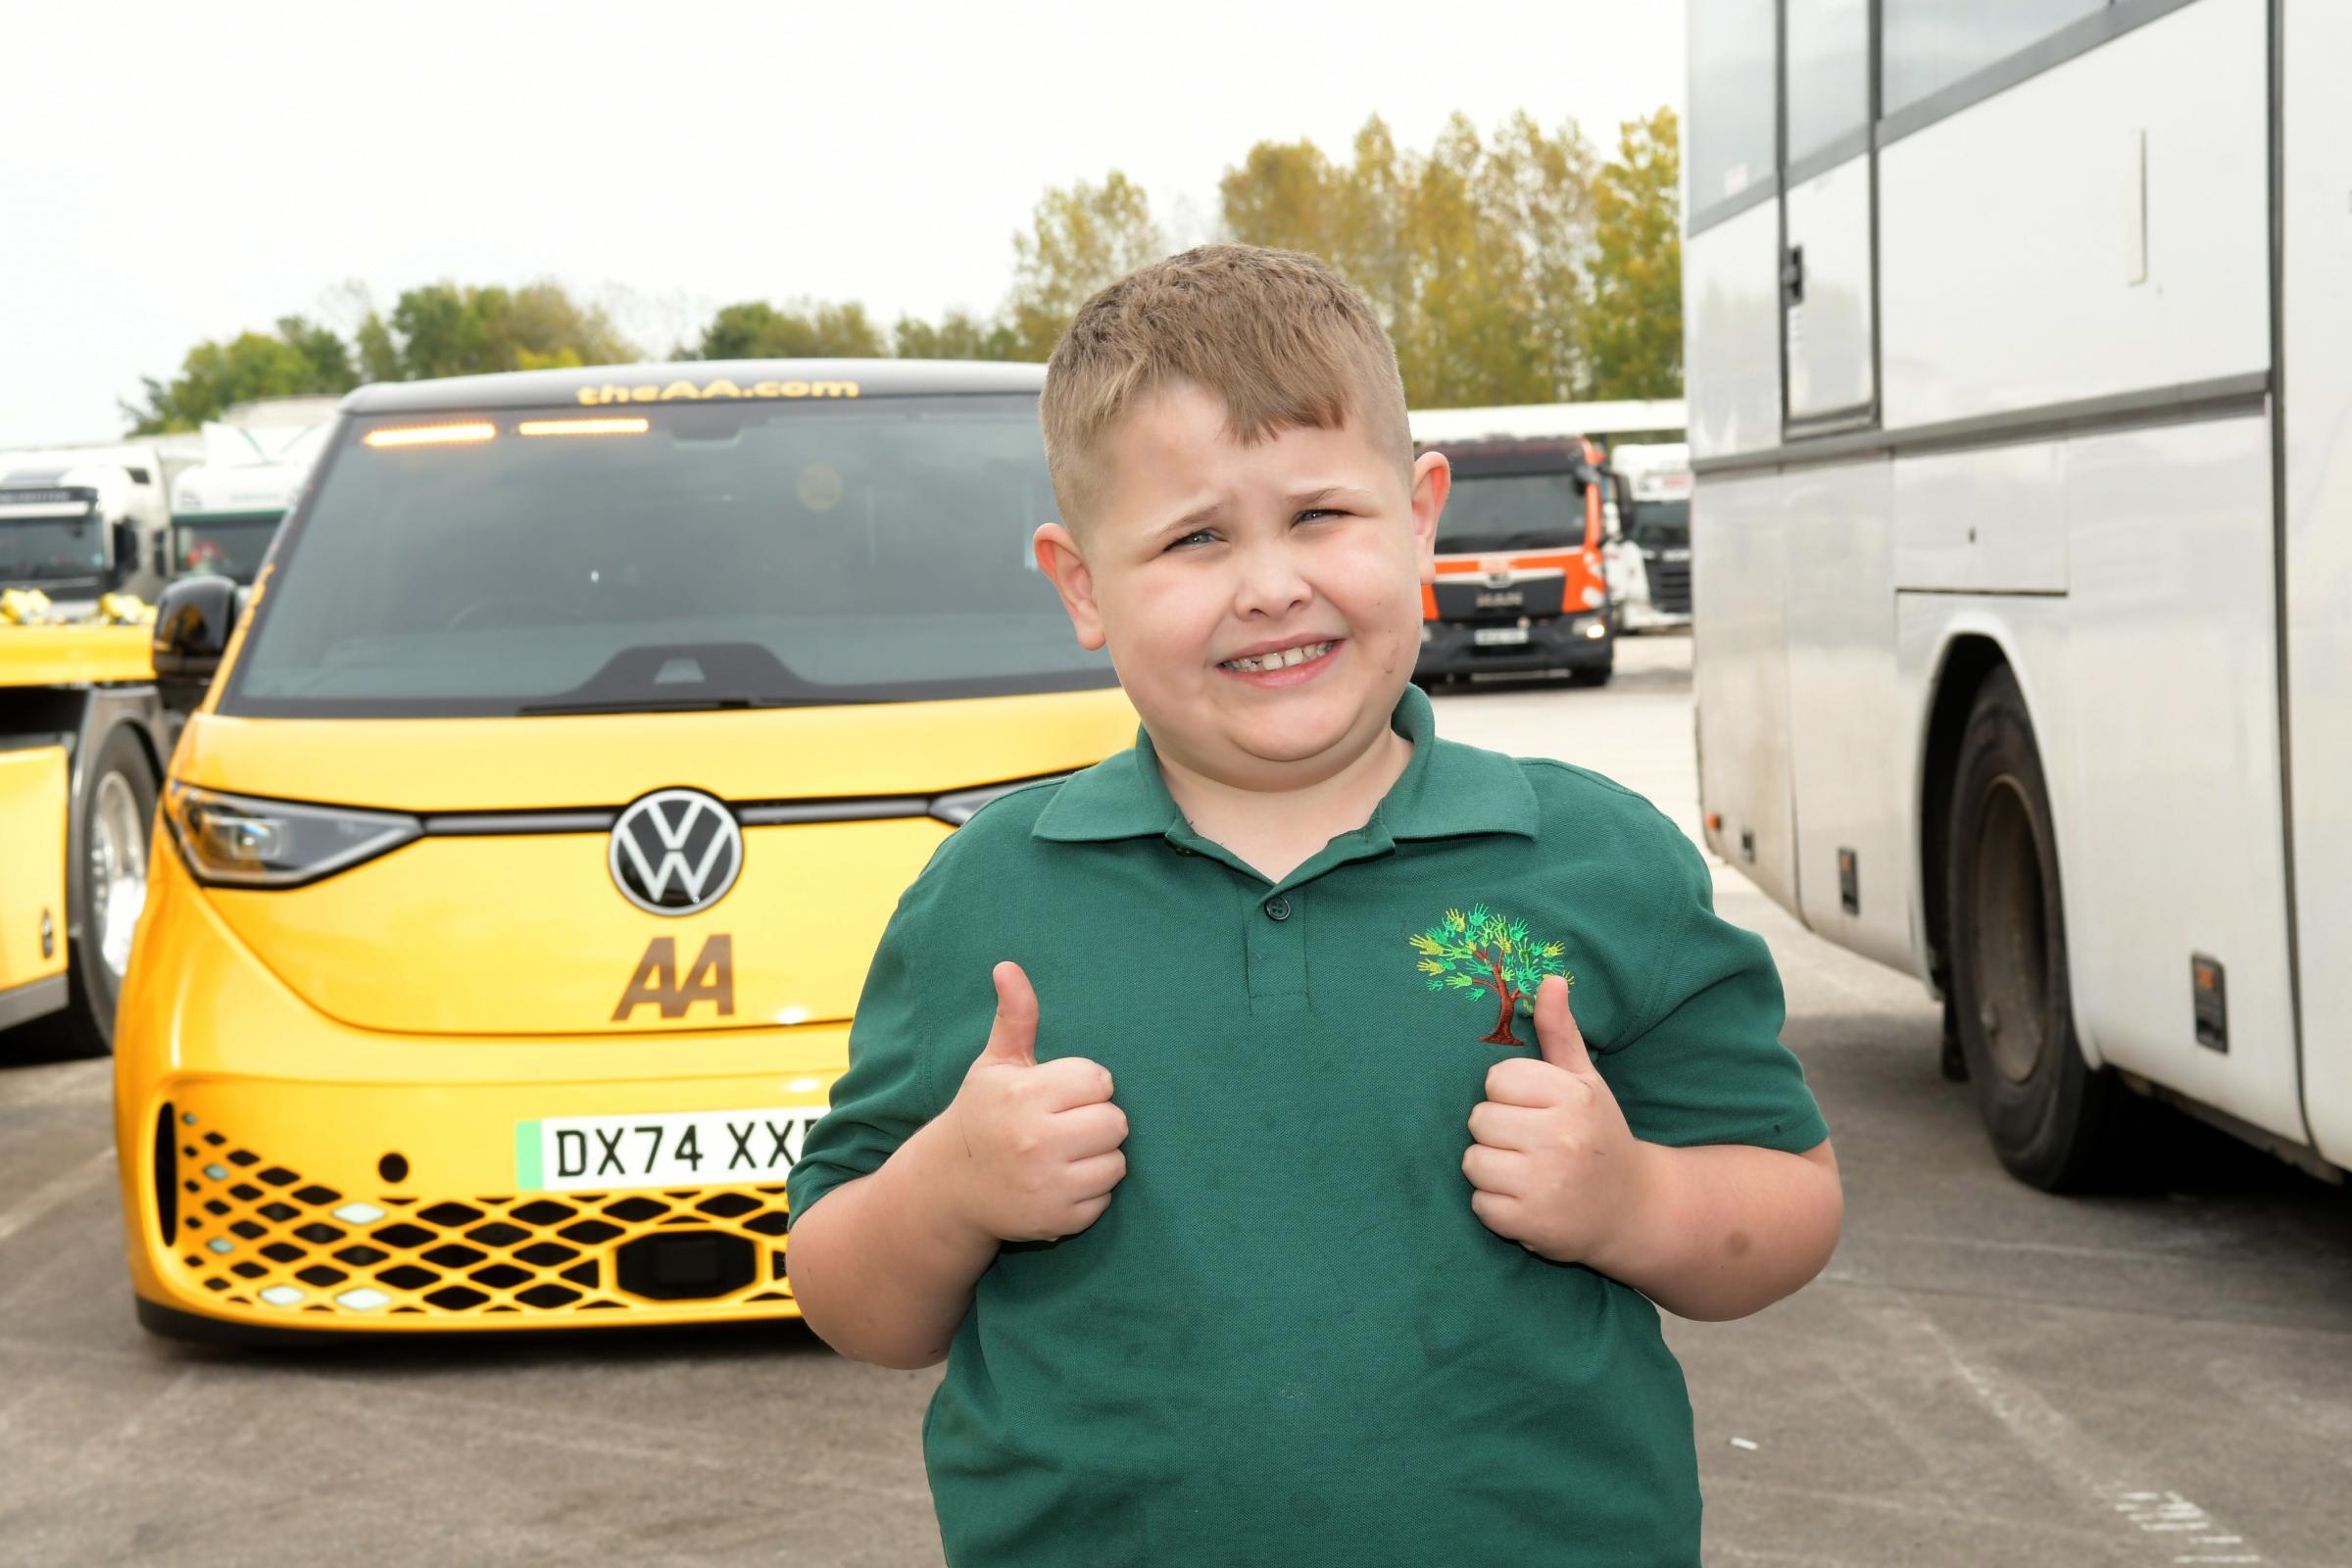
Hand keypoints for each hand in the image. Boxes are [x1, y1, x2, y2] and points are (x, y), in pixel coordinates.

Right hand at [941, 962, 1127, 1243]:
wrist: (949, 1187)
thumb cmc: (981, 1116)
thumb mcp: (995, 1065)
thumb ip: (1015, 1017)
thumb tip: (1007, 966)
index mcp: (1025, 1096)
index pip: (1099, 1081)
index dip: (1085, 1086)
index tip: (1060, 1095)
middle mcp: (1036, 1141)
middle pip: (1116, 1121)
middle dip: (1096, 1121)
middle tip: (1066, 1126)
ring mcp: (1047, 1185)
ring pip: (1117, 1161)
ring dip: (1098, 1157)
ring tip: (1065, 1154)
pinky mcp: (1057, 1220)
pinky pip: (1105, 1198)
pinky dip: (1090, 1192)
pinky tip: (1060, 1182)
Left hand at [1463, 974, 1651, 1266]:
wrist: (1634, 1211)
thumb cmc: (1599, 1136)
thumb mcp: (1586, 1081)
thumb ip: (1561, 1032)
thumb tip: (1549, 978)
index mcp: (1572, 1096)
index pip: (1496, 1079)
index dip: (1510, 1096)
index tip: (1537, 1113)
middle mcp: (1561, 1138)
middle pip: (1478, 1119)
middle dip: (1499, 1133)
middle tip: (1533, 1147)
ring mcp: (1546, 1184)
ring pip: (1472, 1161)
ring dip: (1492, 1172)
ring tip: (1527, 1174)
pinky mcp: (1532, 1225)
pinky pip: (1479, 1204)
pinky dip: (1496, 1208)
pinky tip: (1527, 1203)